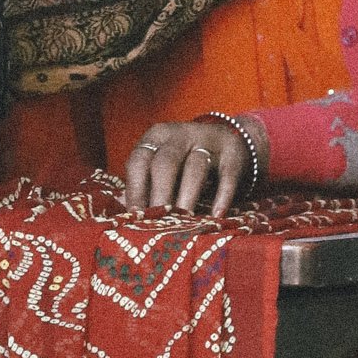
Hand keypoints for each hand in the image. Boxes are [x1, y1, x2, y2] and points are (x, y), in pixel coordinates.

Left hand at [122, 116, 268, 217]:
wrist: (227, 142)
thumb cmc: (183, 160)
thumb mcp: (161, 164)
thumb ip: (144, 185)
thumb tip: (124, 214)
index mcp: (156, 137)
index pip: (139, 160)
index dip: (135, 189)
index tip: (135, 217)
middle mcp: (180, 134)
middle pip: (166, 162)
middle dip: (161, 195)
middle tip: (159, 223)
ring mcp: (208, 140)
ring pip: (196, 167)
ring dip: (188, 196)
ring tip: (184, 223)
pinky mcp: (232, 151)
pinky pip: (227, 174)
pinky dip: (223, 195)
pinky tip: (216, 215)